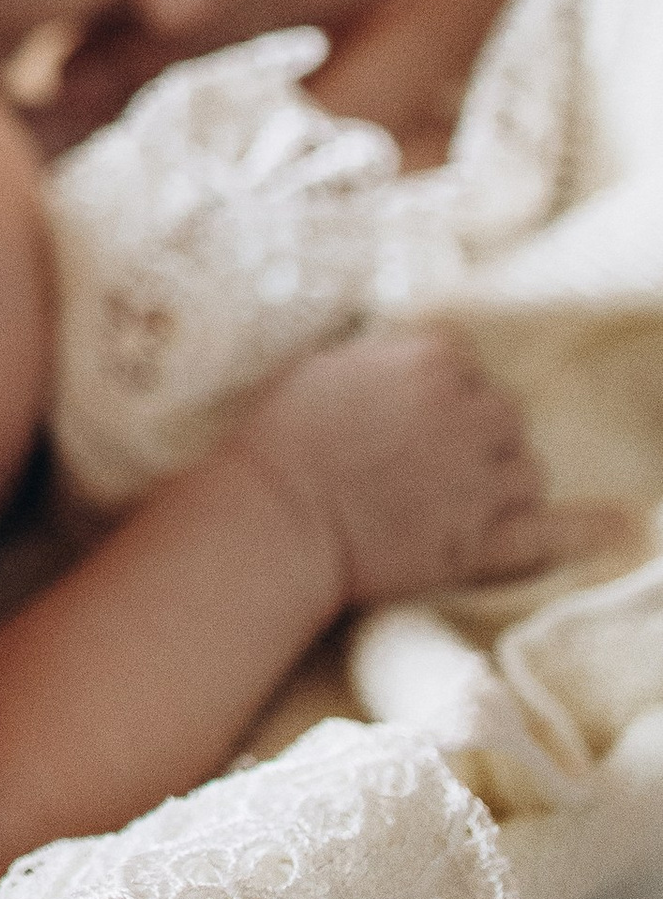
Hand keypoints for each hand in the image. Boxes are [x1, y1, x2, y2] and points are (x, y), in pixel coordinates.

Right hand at [230, 328, 625, 610]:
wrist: (271, 520)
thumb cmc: (279, 443)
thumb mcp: (322, 368)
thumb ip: (383, 359)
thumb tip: (415, 358)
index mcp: (431, 358)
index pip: (463, 365)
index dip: (436, 395)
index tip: (403, 420)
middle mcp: (468, 410)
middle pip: (502, 415)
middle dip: (471, 438)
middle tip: (416, 469)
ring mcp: (482, 478)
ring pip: (525, 470)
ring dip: (498, 483)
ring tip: (441, 506)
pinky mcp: (484, 540)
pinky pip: (555, 532)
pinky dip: (592, 530)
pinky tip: (626, 526)